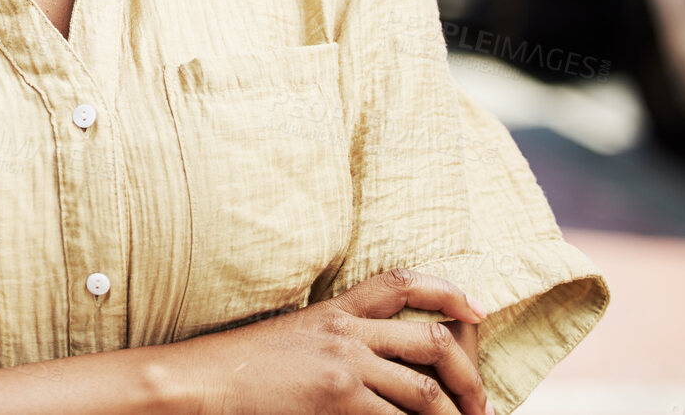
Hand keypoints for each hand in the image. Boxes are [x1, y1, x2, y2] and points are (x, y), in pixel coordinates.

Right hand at [173, 268, 492, 414]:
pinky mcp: (338, 402)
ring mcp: (344, 369)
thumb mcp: (294, 337)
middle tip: (480, 404)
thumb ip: (338, 342)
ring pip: (425, 391)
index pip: (401, 282)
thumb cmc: (241, 366)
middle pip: (433, 342)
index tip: (476, 310)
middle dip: (469, 376)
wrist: (203, 382)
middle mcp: (347, 334)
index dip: (447, 291)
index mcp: (335, 311)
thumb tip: (380, 364)